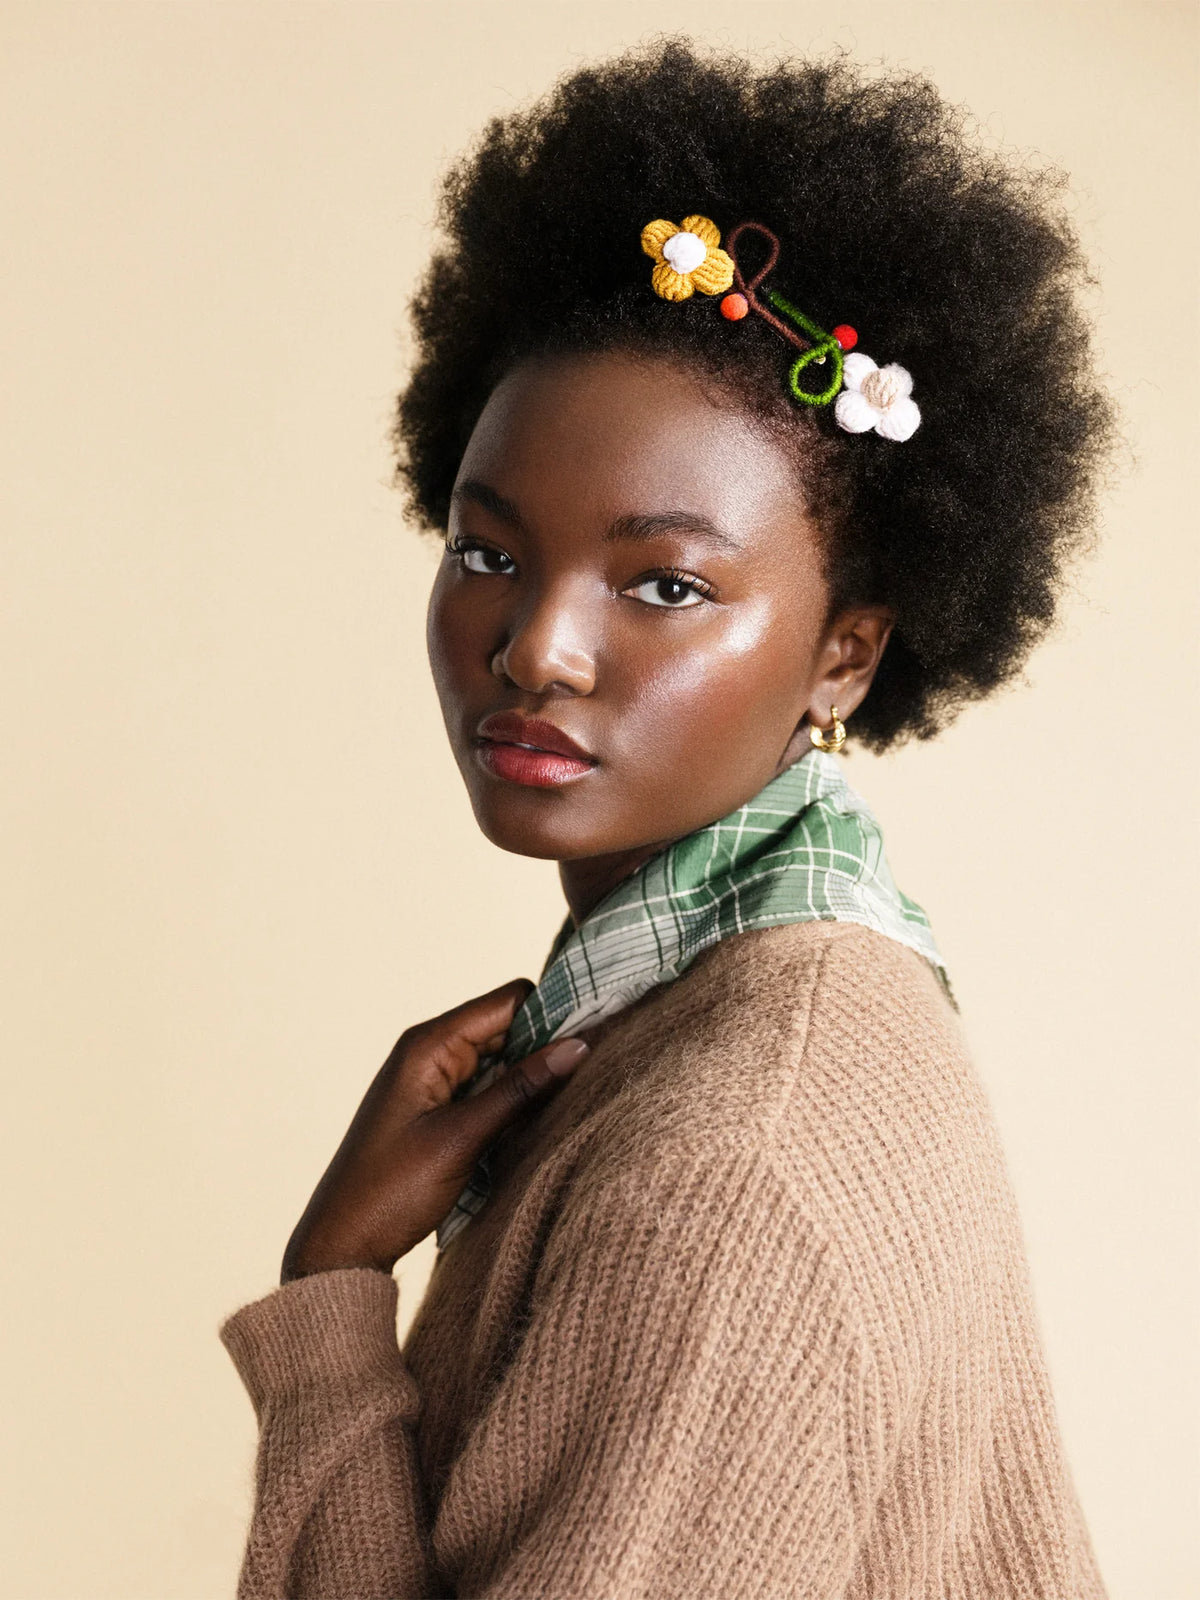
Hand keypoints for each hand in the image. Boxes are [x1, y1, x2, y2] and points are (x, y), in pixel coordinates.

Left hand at [279, 979, 588, 1284]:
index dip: (553, 1011)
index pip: (509, 1001)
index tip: (596, 1035)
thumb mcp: (464, 1137)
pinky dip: (513, 1100)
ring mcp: (433, 1081)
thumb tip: (577, 1046)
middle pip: (508, 1026)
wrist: (341, 1245)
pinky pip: (487, 1088)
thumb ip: (521, 1089)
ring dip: (532, 1077)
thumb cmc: (390, 1190)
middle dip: (548, 1046)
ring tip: (572, 1099)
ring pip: (502, 1060)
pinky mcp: (438, 1110)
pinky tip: (538, 1120)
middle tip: (592, 1074)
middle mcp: (430, 1051)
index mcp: (429, 1043)